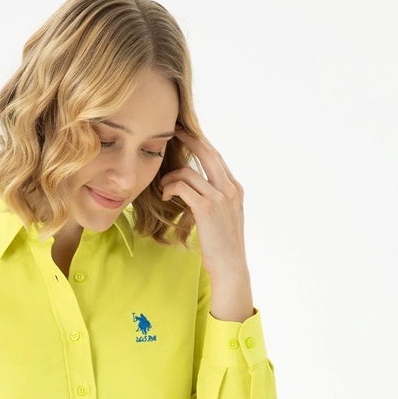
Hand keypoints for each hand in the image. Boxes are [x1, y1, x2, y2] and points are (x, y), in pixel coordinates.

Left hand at [159, 125, 248, 281]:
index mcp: (235, 188)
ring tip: (162, 187)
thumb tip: (197, 189)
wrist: (231, 267)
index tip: (186, 132)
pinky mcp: (207, 208)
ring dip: (170, 177)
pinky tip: (165, 196)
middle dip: (188, 138)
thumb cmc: (222, 247)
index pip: (216, 156)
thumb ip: (215, 199)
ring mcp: (220, 197)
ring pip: (189, 171)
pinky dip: (170, 188)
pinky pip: (183, 186)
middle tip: (172, 131)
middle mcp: (230, 188)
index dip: (200, 141)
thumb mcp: (224, 218)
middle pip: (207, 151)